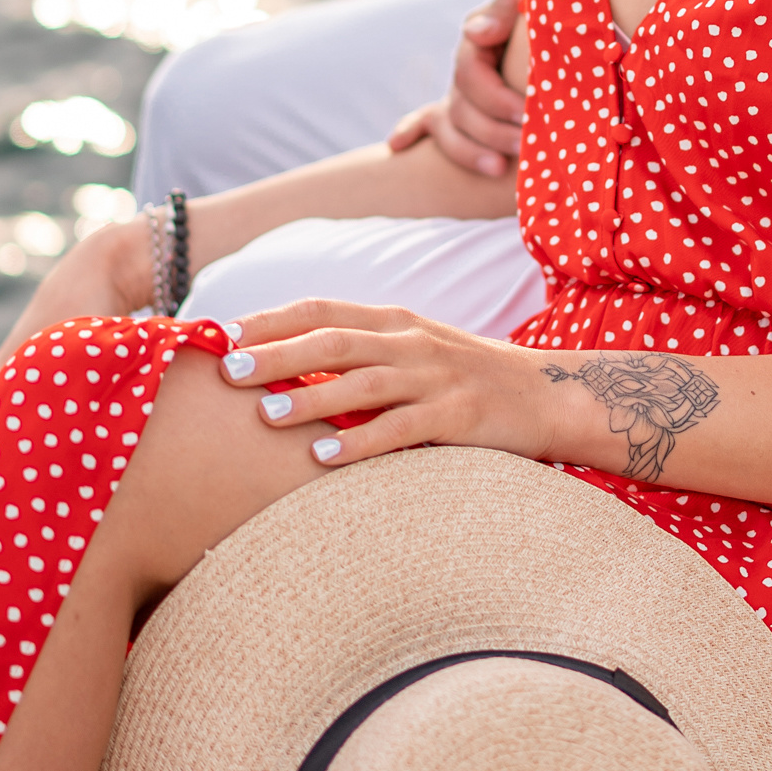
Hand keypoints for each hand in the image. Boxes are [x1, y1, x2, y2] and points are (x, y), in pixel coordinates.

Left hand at [214, 298, 544, 465]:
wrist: (547, 395)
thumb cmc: (468, 378)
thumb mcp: (416, 352)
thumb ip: (363, 353)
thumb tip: (288, 368)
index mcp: (396, 322)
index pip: (322, 311)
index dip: (271, 321)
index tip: (223, 336)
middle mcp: (412, 342)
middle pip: (334, 341)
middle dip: (277, 354)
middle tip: (230, 372)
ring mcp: (436, 377)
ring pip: (363, 383)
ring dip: (311, 398)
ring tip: (266, 415)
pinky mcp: (458, 415)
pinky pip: (400, 429)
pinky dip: (359, 443)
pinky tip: (324, 459)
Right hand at [386, 0, 525, 178]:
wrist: (555, 31)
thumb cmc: (542, 17)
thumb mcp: (528, 3)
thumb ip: (504, 10)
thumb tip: (475, 34)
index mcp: (478, 44)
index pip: (471, 76)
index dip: (498, 99)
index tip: (528, 113)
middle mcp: (463, 72)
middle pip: (461, 109)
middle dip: (493, 131)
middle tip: (524, 146)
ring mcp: (457, 94)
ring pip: (448, 128)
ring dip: (470, 151)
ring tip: (498, 169)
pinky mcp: (456, 111)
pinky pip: (425, 121)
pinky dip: (409, 131)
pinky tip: (398, 144)